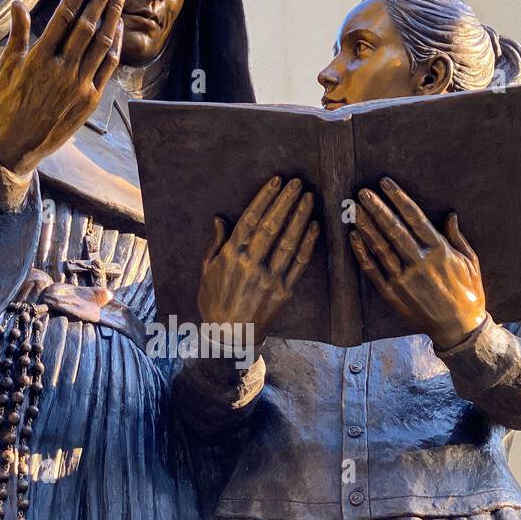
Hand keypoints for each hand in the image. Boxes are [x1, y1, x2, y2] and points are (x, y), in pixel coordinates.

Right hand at [0, 0, 124, 174]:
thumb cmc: (8, 104)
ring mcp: (79, 85)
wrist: (19, 143)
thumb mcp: (6, 68)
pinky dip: (115, 46)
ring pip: (102, 43)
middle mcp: (62, 69)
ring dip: (113, 16)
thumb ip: (17, 35)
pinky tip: (118, 28)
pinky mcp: (90, 100)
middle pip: (88, 24)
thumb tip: (18, 4)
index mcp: (40, 57)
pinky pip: (107, 67)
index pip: (65, 14)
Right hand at [198, 176, 318, 344]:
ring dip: (300, 217)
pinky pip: (299, 264)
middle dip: (286, 202)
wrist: (229, 337)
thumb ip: (215, 245)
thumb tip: (219, 219)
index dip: (265, 198)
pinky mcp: (284, 292)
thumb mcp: (206, 272)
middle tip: (297, 183)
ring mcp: (270, 279)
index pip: (251, 220)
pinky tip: (314, 226)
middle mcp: (251, 265)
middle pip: (272, 226)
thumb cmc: (214, 302)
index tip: (276, 181)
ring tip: (309, 198)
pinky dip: (308, 244)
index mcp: (231, 257)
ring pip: (288, 242)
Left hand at [348, 177, 485, 349]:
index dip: (398, 198)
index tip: (385, 183)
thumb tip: (450, 216)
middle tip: (362, 192)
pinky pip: (373, 270)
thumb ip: (458, 238)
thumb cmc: (469, 293)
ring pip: (380, 247)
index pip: (414, 217)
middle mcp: (419, 262)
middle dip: (377, 208)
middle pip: (393, 229)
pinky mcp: (392, 293)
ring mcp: (403, 278)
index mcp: (439, 251)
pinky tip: (354, 238)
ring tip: (354, 210)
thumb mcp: (470, 262)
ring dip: (366, 226)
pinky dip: (362, 253)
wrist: (459, 328)